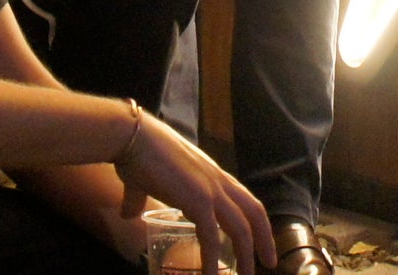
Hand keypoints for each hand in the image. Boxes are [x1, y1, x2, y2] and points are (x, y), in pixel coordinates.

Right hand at [115, 112, 273, 272]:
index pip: (244, 199)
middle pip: (253, 212)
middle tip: (269, 262)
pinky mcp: (197, 199)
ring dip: (246, 256)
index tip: (260, 240)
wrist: (130, 136)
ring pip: (241, 228)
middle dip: (264, 239)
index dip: (255, 220)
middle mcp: (217, 181)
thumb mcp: (143, 181)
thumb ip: (138, 198)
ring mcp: (210, 190)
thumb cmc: (135, 154)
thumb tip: (128, 213)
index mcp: (210, 174)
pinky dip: (212, 260)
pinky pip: (211, 236)